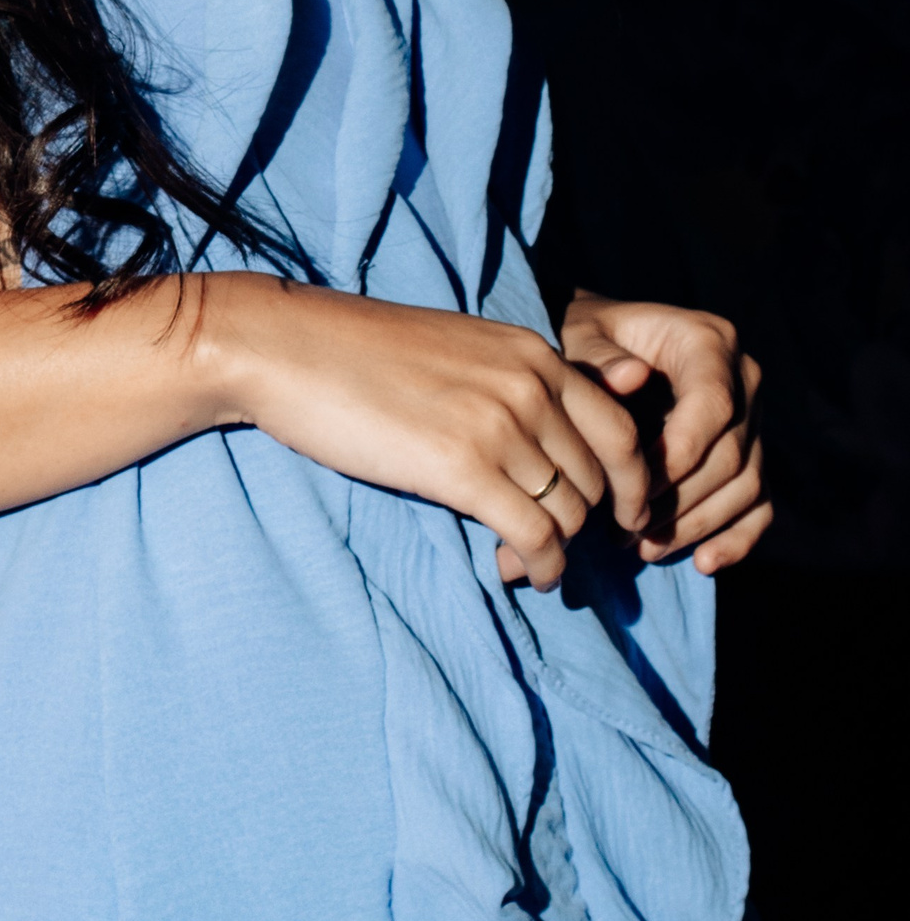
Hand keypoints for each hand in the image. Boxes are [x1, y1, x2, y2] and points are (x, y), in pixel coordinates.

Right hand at [217, 282, 652, 590]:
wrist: (287, 347)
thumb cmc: (357, 352)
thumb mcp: (456, 349)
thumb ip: (509, 383)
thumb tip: (540, 444)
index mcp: (532, 352)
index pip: (622, 428)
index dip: (634, 482)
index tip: (625, 514)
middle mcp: (530, 385)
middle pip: (599, 478)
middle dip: (590, 523)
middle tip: (560, 546)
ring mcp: (499, 425)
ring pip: (570, 511)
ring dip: (559, 549)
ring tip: (530, 562)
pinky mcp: (462, 468)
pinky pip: (534, 534)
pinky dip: (541, 565)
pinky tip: (523, 573)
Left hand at [561, 292, 770, 573]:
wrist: (601, 349)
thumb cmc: (587, 341)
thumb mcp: (581, 337)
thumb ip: (599, 357)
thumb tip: (630, 377)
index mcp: (709, 341)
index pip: (712, 405)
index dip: (679, 454)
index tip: (634, 490)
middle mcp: (743, 379)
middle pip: (732, 455)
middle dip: (680, 500)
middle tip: (625, 529)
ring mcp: (754, 421)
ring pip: (747, 486)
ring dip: (697, 525)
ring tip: (642, 546)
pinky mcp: (751, 456)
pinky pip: (760, 505)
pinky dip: (736, 539)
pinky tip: (701, 563)